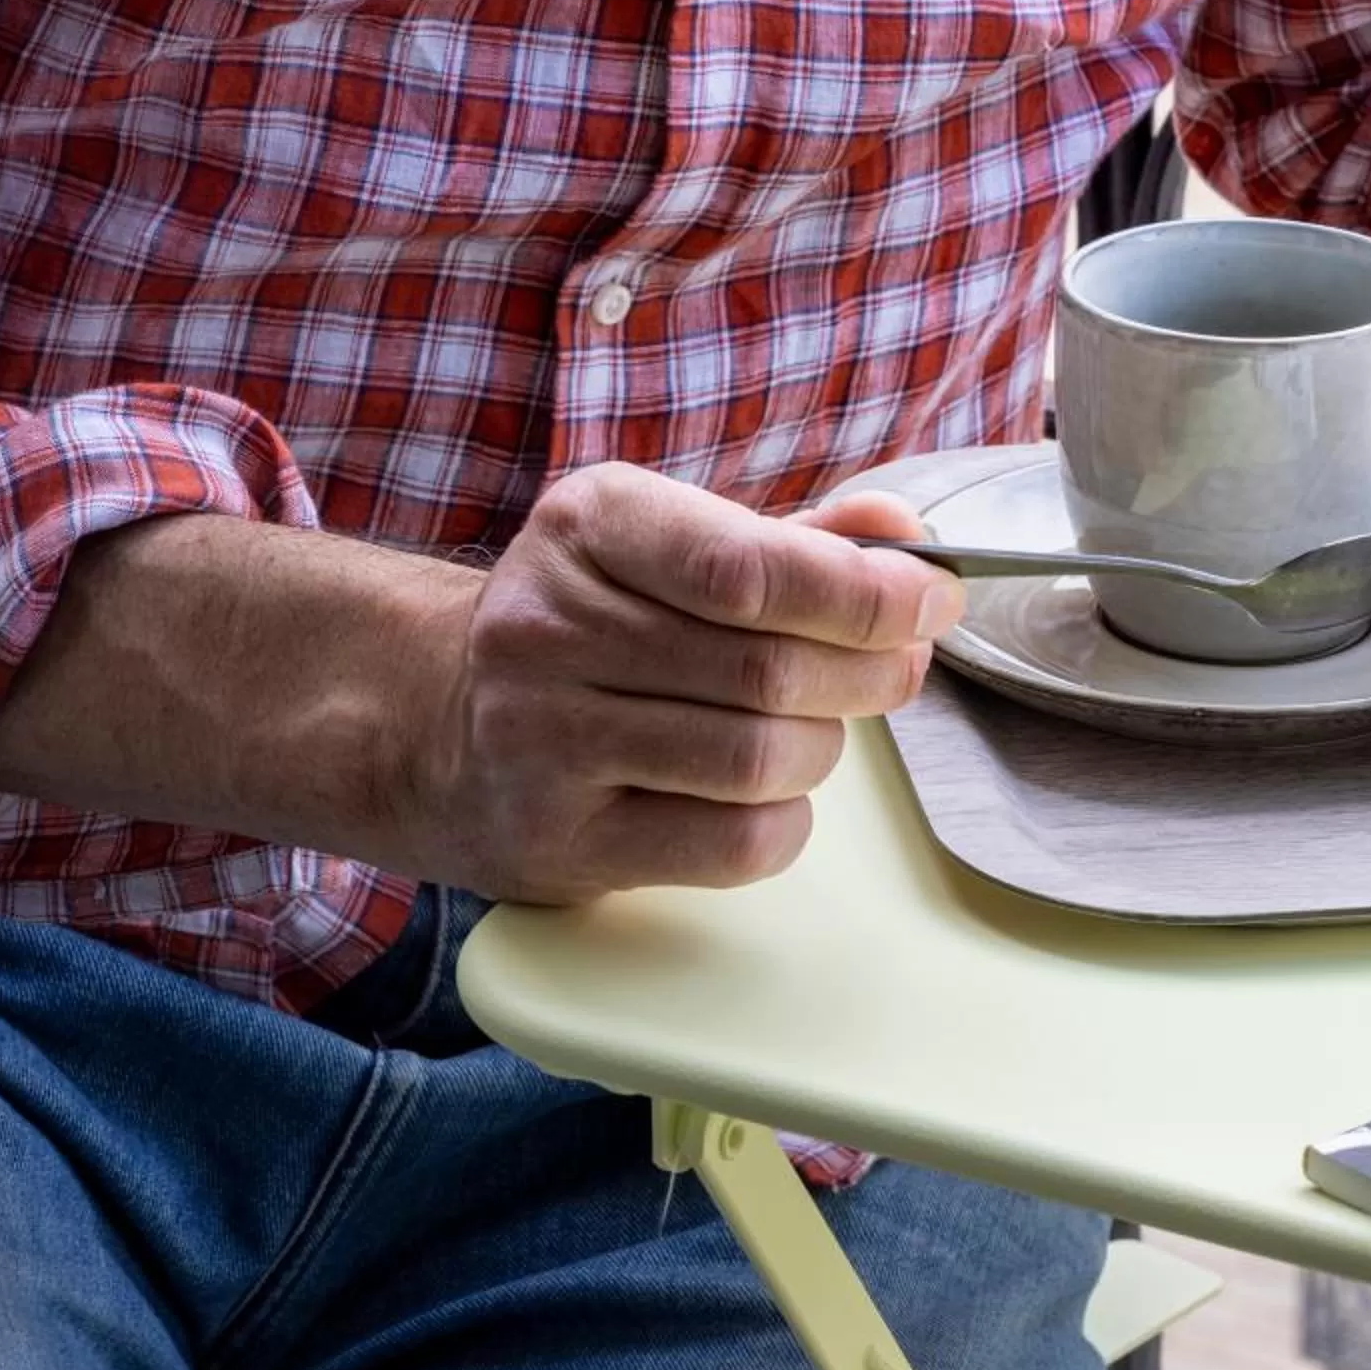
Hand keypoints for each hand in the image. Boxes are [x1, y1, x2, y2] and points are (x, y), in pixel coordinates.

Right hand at [402, 465, 961, 902]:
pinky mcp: (558, 841)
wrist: (439, 725)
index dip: (865, 594)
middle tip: (898, 669)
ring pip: (757, 759)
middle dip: (867, 672)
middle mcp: (547, 627)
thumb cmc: (595, 626)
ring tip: (815, 727)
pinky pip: (732, 844)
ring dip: (823, 747)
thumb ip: (797, 542)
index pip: (752, 569)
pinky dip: (784, 822)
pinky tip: (764, 793)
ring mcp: (540, 740)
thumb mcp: (675, 547)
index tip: (931, 601)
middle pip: (768, 670)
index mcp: (589, 525)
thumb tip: (908, 541)